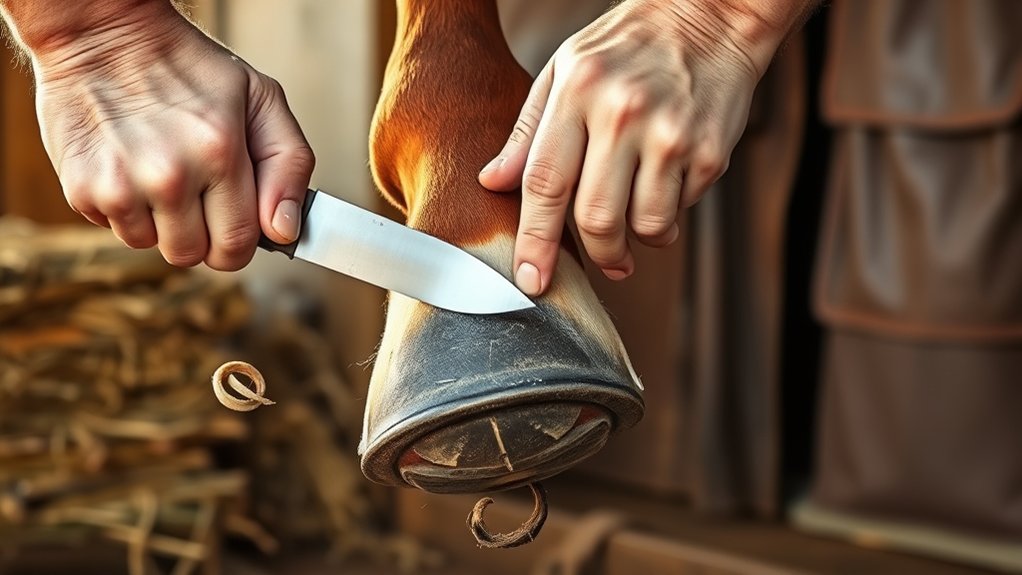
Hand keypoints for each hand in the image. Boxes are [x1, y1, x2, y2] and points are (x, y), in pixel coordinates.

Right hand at [24, 1, 313, 269]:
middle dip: (203, 235)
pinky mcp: (82, 190)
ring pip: (154, 248)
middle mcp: (169, 176)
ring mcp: (121, 186)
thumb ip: (289, 166)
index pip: (239, 244)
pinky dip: (127, 210)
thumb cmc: (191, 68)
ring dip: (163, 223)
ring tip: (162, 173)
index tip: (236, 222)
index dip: (241, 242)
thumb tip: (284, 232)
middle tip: (198, 193)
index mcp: (220, 153)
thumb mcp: (262, 98)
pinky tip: (130, 168)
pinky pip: (116, 231)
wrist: (103, 35)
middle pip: (195, 255)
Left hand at [479, 0, 798, 294]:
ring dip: (637, 239)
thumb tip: (491, 183)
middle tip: (604, 258)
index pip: (545, 182)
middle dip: (595, 252)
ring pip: (644, 226)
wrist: (713, 16)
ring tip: (638, 218)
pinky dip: (669, 214)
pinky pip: (681, 211)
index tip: (531, 281)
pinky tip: (667, 184)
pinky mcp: (711, 151)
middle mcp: (624, 113)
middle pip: (596, 217)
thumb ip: (529, 131)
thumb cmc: (628, 46)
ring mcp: (671, 134)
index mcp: (578, 91)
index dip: (535, 241)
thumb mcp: (565, 70)